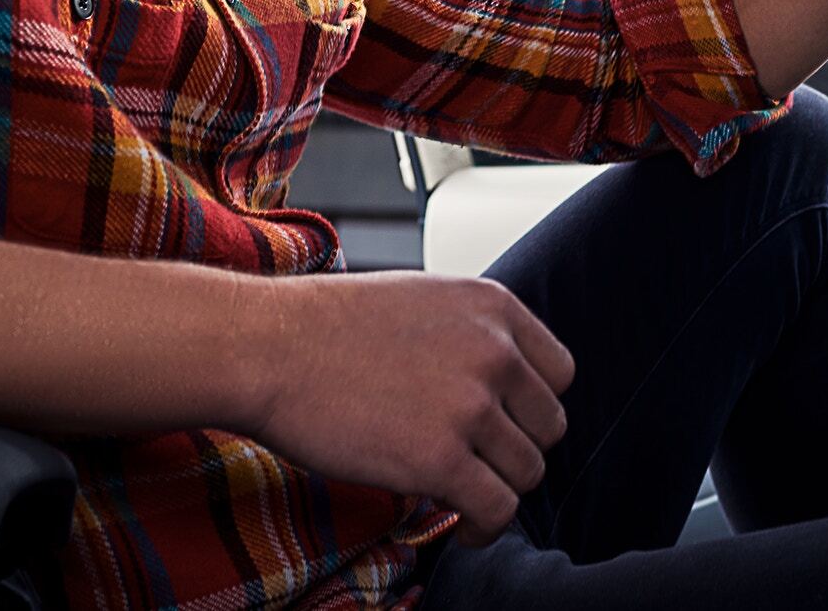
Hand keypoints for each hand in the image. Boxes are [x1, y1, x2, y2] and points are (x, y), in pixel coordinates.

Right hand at [238, 271, 572, 542]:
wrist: (267, 347)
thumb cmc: (326, 326)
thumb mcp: (423, 301)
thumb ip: (472, 335)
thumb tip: (498, 384)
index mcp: (494, 308)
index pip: (560, 372)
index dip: (532, 406)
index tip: (506, 426)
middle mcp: (495, 353)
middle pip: (549, 426)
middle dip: (517, 450)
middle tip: (480, 464)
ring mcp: (470, 407)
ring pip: (528, 472)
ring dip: (499, 490)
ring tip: (468, 498)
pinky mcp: (440, 460)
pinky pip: (497, 509)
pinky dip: (486, 527)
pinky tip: (464, 527)